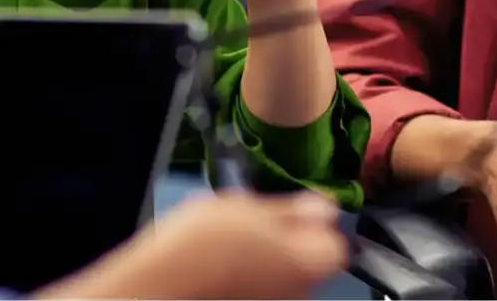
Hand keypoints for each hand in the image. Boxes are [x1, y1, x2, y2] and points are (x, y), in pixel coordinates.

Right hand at [41, 191, 347, 299]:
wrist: (160, 286)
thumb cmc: (200, 245)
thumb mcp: (246, 206)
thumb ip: (292, 209)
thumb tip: (324, 205)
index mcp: (308, 260)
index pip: (336, 246)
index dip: (316, 226)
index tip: (296, 212)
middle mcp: (298, 291)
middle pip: (309, 263)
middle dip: (289, 243)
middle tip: (255, 223)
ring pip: (282, 277)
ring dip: (266, 261)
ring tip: (230, 244)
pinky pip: (259, 289)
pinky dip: (247, 280)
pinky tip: (220, 267)